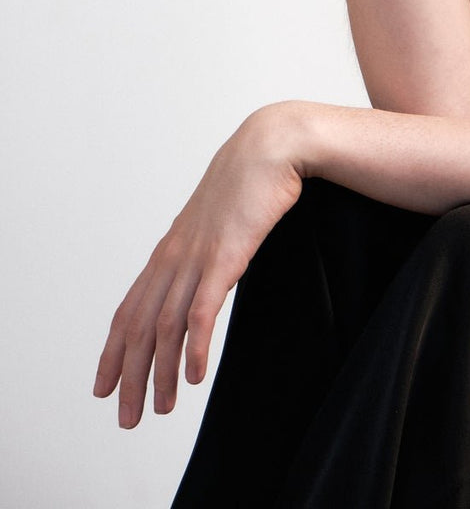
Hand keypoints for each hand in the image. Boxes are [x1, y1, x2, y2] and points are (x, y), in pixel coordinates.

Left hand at [93, 105, 302, 427]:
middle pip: (139, 326)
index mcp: (170, 249)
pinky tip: (196, 375)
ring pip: (166, 325)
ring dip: (161, 372)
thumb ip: (207, 249)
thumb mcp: (218, 220)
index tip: (106, 386)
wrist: (271, 145)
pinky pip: (202, 310)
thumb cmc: (251, 180)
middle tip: (128, 418)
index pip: (129, 308)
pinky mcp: (226, 256)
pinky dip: (195, 346)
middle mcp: (174, 256)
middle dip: (130, 376)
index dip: (114, 351)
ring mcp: (197, 256)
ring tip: (161, 407)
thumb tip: (208, 275)